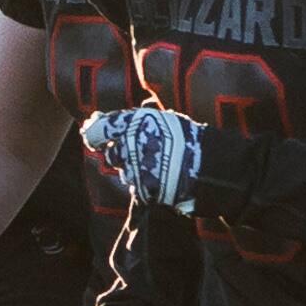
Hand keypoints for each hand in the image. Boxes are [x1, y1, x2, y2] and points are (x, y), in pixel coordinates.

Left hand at [82, 106, 201, 210]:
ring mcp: (136, 168)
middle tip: (141, 153)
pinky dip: (147, 184)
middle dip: (121, 154)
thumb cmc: (191, 138)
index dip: (94, 131)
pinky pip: (137, 187)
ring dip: (135, 170)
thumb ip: (136, 118)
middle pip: (112, 153)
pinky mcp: (143, 189)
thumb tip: (103, 117)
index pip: (100, 128)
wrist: (213, 166)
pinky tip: (163, 178)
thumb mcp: (165, 118)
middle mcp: (131, 144)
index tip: (91, 134)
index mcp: (136, 121)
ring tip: (160, 166)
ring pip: (125, 171)